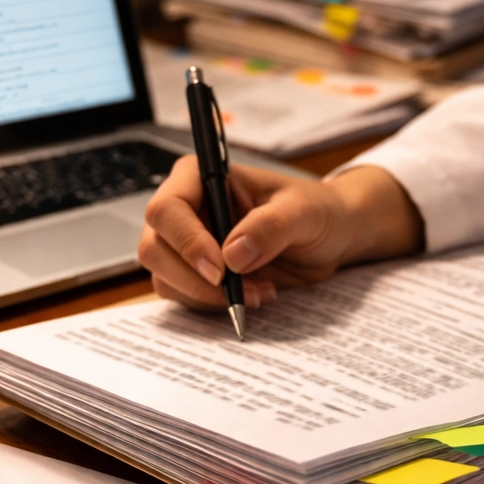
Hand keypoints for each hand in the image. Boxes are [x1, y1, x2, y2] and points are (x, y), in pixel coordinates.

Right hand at [137, 160, 421, 309]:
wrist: (329, 237)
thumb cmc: (316, 210)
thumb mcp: (304, 211)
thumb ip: (272, 226)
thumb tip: (233, 254)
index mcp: (201, 177)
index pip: (167, 208)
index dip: (186, 242)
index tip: (221, 269)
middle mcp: (185, 210)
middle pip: (154, 248)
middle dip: (195, 279)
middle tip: (242, 291)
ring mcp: (184, 244)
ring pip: (164, 277)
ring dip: (208, 296)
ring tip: (258, 291)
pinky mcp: (193, 274)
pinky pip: (183, 297)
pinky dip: (214, 305)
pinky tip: (252, 295)